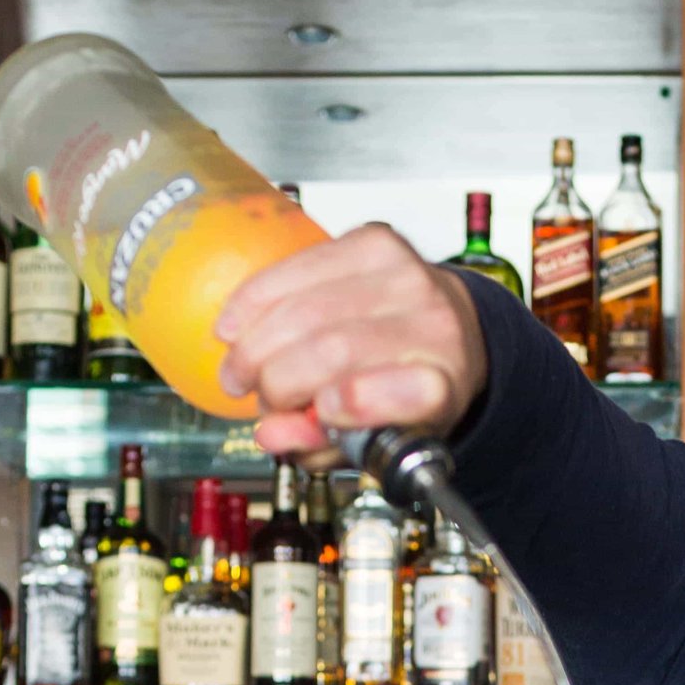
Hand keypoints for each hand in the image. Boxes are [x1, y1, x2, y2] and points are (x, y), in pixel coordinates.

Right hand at [215, 224, 488, 461]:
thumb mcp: (373, 436)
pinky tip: (238, 327)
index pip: (412, 392)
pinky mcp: (375, 240)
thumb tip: (271, 434)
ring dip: (253, 346)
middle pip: (333, 350)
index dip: (355, 403)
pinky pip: (293, 268)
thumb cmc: (405, 387)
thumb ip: (320, 444)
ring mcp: (406, 276)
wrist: (446, 326)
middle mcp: (435, 325)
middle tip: (260, 400)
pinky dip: (253, 301)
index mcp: (445, 384)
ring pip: (302, 309)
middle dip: (275, 382)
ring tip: (241, 371)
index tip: (319, 412)